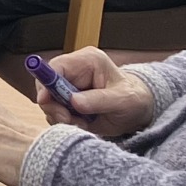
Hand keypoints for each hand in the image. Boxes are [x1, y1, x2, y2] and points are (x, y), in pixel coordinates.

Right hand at [40, 48, 154, 136]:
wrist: (139, 111)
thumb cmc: (134, 99)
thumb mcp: (122, 100)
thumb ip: (98, 100)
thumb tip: (73, 101)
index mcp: (87, 61)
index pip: (56, 67)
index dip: (46, 83)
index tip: (46, 101)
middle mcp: (74, 71)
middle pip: (46, 86)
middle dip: (54, 106)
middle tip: (69, 119)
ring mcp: (69, 87)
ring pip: (49, 102)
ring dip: (61, 117)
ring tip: (83, 123)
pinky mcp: (68, 102)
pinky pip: (55, 113)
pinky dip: (65, 122)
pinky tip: (82, 124)